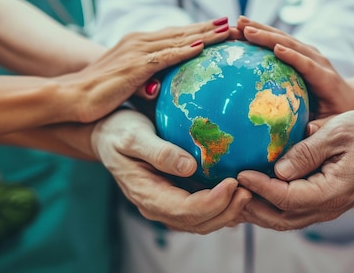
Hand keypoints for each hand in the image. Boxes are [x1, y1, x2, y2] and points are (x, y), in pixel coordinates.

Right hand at [57, 18, 229, 122]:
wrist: (69, 96)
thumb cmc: (98, 94)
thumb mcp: (130, 86)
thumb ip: (150, 84)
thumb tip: (167, 91)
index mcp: (141, 45)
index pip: (179, 35)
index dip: (204, 31)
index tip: (227, 30)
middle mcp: (141, 42)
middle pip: (184, 31)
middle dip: (212, 28)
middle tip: (238, 24)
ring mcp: (137, 52)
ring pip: (178, 38)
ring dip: (205, 33)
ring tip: (229, 29)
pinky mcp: (133, 66)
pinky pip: (164, 56)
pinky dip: (184, 49)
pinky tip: (201, 46)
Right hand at [92, 109, 251, 233]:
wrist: (105, 135)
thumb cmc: (117, 131)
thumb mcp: (133, 135)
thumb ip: (159, 152)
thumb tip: (189, 166)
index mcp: (146, 194)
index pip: (185, 210)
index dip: (212, 202)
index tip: (233, 183)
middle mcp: (157, 206)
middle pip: (197, 222)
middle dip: (226, 210)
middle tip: (248, 190)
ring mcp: (166, 204)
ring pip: (201, 221)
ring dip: (226, 211)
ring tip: (248, 192)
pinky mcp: (174, 196)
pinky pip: (200, 210)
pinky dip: (221, 205)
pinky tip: (236, 190)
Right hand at [236, 16, 353, 117]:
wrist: (349, 98)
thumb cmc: (337, 114)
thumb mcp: (331, 124)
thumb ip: (319, 128)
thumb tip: (302, 136)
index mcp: (325, 79)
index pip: (308, 65)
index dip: (294, 57)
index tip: (277, 50)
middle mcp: (318, 61)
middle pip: (292, 45)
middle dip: (268, 36)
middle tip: (245, 30)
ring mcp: (309, 53)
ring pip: (284, 38)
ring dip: (261, 29)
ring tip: (239, 23)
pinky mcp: (301, 51)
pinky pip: (281, 40)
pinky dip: (263, 34)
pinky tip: (245, 30)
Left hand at [237, 110, 353, 229]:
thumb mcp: (337, 132)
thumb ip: (307, 152)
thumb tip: (278, 169)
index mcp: (332, 191)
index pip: (287, 197)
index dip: (260, 187)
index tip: (239, 174)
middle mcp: (329, 207)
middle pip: (282, 218)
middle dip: (252, 208)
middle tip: (228, 192)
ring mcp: (328, 208)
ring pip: (286, 220)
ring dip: (259, 212)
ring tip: (235, 197)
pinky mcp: (325, 202)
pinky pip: (293, 212)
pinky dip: (272, 208)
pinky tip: (255, 195)